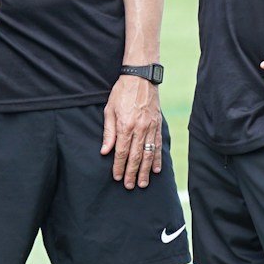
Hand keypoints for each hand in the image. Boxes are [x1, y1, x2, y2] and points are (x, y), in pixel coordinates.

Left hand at [100, 73, 164, 188]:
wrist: (141, 77)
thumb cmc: (122, 92)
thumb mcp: (109, 110)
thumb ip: (108, 132)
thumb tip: (105, 151)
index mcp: (125, 125)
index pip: (121, 151)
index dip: (118, 166)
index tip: (116, 177)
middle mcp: (139, 128)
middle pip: (136, 156)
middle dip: (132, 173)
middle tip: (130, 186)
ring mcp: (151, 127)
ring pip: (149, 154)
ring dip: (146, 171)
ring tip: (143, 183)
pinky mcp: (158, 125)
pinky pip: (158, 145)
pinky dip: (157, 158)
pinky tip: (156, 169)